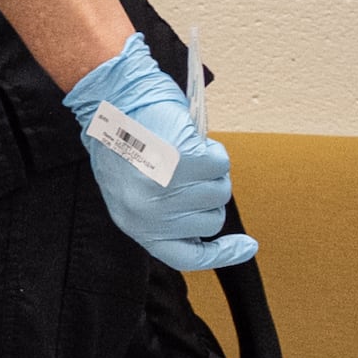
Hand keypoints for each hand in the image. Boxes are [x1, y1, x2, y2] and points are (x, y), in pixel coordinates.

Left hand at [63, 36, 254, 270]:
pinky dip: (212, 148)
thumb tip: (204, 218)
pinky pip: (221, 164)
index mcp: (133, 224)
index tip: (248, 247)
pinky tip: (186, 138)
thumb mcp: (132, 188)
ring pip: (220, 191)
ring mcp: (166, 190)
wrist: (109, 100)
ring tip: (178, 150)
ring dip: (209, 170)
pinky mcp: (182, 163)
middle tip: (182, 168)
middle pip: (212, 220)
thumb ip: (162, 211)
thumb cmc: (122, 139)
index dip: (221, 255)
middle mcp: (148, 215)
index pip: (185, 257)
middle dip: (207, 192)